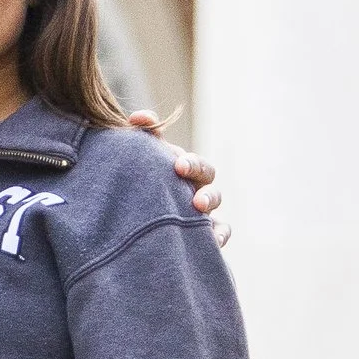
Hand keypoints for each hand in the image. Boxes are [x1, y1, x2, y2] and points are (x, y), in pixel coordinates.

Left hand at [126, 110, 225, 240]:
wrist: (136, 231)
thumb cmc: (140, 189)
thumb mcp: (138, 165)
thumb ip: (139, 139)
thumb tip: (137, 117)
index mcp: (179, 168)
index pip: (188, 157)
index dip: (186, 158)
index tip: (176, 163)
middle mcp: (194, 184)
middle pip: (205, 171)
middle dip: (195, 168)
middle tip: (180, 168)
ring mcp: (204, 208)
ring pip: (215, 198)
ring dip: (208, 198)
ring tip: (198, 204)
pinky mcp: (208, 233)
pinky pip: (222, 231)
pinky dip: (220, 234)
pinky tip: (213, 240)